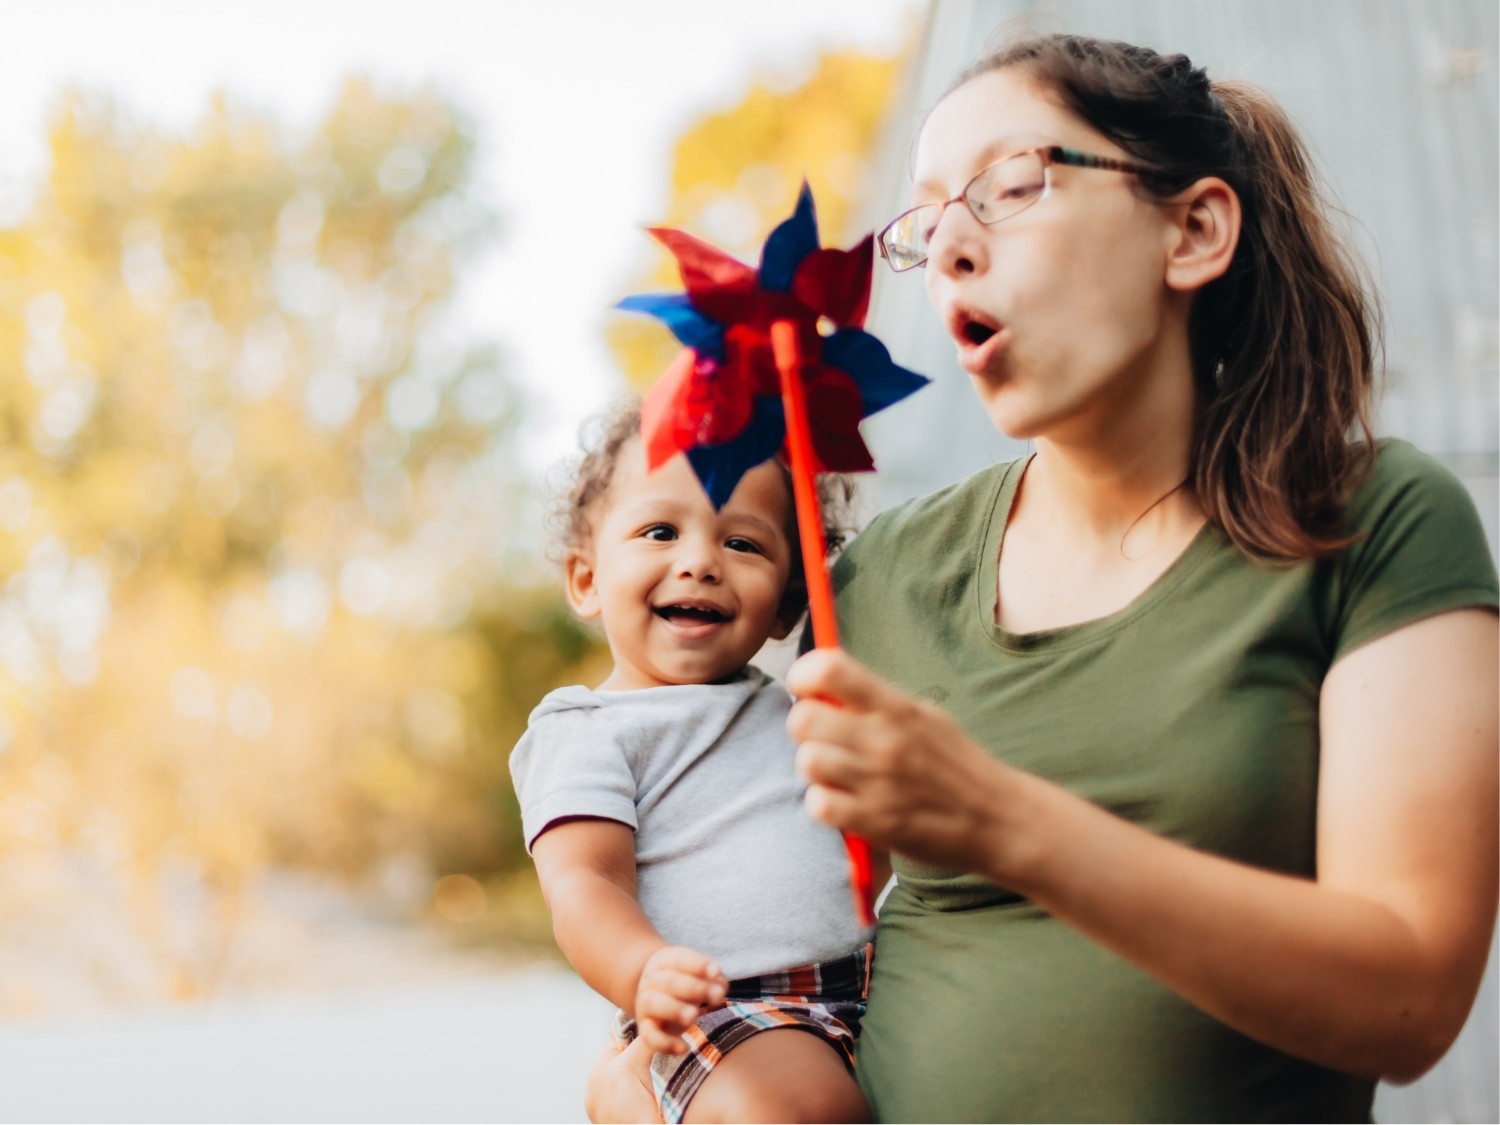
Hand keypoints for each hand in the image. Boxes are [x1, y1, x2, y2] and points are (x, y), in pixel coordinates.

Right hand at [634, 946, 727, 1054]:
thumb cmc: (686, 983)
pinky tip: (683, 1048)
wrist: (658, 997)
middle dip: (693, 988)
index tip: (715, 971)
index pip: (679, 959)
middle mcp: (651, 980)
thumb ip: (713, 979)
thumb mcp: (699, 975)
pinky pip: (649, 1036)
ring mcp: (645, 1004)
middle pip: (668, 981)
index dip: (697, 964)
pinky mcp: (645, 1028)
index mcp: (664, 962)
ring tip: (694, 1016)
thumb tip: (719, 986)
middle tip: (716, 995)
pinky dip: (664, 1043)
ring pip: (653, 1003)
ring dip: (673, 1009)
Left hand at [786, 647, 1019, 875]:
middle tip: (824, 738)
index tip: (808, 690)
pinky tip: (845, 802)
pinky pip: (819, 804)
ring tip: (838, 773)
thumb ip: (875, 701)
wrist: (998, 818)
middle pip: (803, 718)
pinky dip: (825, 804)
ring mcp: (878, 782)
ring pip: (807, 761)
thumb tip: (823, 684)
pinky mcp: (875, 822)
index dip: (804, 676)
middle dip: (804, 727)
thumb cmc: (956, 764)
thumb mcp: (924, 716)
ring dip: (815, 768)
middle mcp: (884, 740)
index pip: (829, 669)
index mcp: (895, 707)